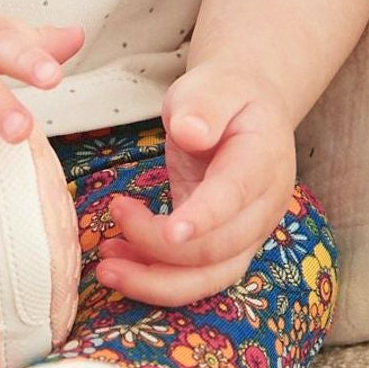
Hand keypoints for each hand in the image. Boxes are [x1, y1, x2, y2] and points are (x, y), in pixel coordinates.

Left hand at [95, 61, 297, 306]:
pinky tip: (117, 258)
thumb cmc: (225, 96)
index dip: (205, 217)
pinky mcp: (222, 246)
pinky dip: (153, 276)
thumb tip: (191, 132)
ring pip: (208, 279)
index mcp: (262, 161)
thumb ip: (204, 105)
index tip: (171, 231)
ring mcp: (245, 233)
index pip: (235, 196)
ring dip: (155, 282)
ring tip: (106, 269)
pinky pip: (192, 276)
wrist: (247, 111)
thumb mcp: (214, 85)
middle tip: (115, 209)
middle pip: (218, 248)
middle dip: (160, 244)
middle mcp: (261, 208)